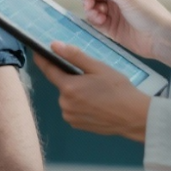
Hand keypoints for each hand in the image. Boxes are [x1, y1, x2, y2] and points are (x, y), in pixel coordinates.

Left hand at [33, 42, 151, 141]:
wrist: (134, 116)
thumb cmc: (118, 89)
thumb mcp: (98, 68)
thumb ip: (74, 56)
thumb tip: (54, 45)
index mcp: (69, 87)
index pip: (48, 70)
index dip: (42, 60)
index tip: (36, 52)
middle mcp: (65, 104)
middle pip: (61, 85)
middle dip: (71, 78)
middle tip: (91, 77)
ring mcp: (70, 117)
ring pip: (68, 98)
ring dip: (76, 92)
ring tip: (97, 92)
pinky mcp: (77, 125)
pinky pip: (73, 109)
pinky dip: (80, 104)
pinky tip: (96, 103)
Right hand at [73, 0, 170, 68]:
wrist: (160, 39)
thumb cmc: (150, 14)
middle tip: (87, 2)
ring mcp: (114, 12)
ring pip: (93, 6)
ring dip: (91, 9)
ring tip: (97, 14)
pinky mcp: (112, 27)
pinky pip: (96, 20)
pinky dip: (95, 20)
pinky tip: (102, 22)